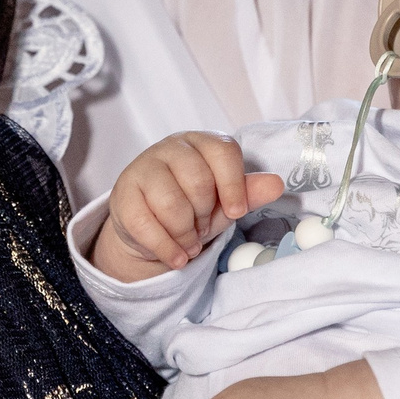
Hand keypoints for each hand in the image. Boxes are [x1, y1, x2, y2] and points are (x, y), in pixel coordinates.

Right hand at [96, 132, 284, 279]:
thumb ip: (249, 192)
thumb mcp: (224, 200)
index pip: (223, 152)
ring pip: (171, 204)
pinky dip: (166, 248)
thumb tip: (276, 184)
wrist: (150, 224)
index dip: (234, 186)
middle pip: (198, 181)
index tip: (236, 212)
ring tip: (189, 242)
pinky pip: (145, 225)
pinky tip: (176, 256)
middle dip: (205, 215)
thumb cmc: (192, 204)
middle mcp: (170, 148)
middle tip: (202, 227)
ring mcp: (142, 169)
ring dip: (185, 234)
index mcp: (201, 143)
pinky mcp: (123, 196)